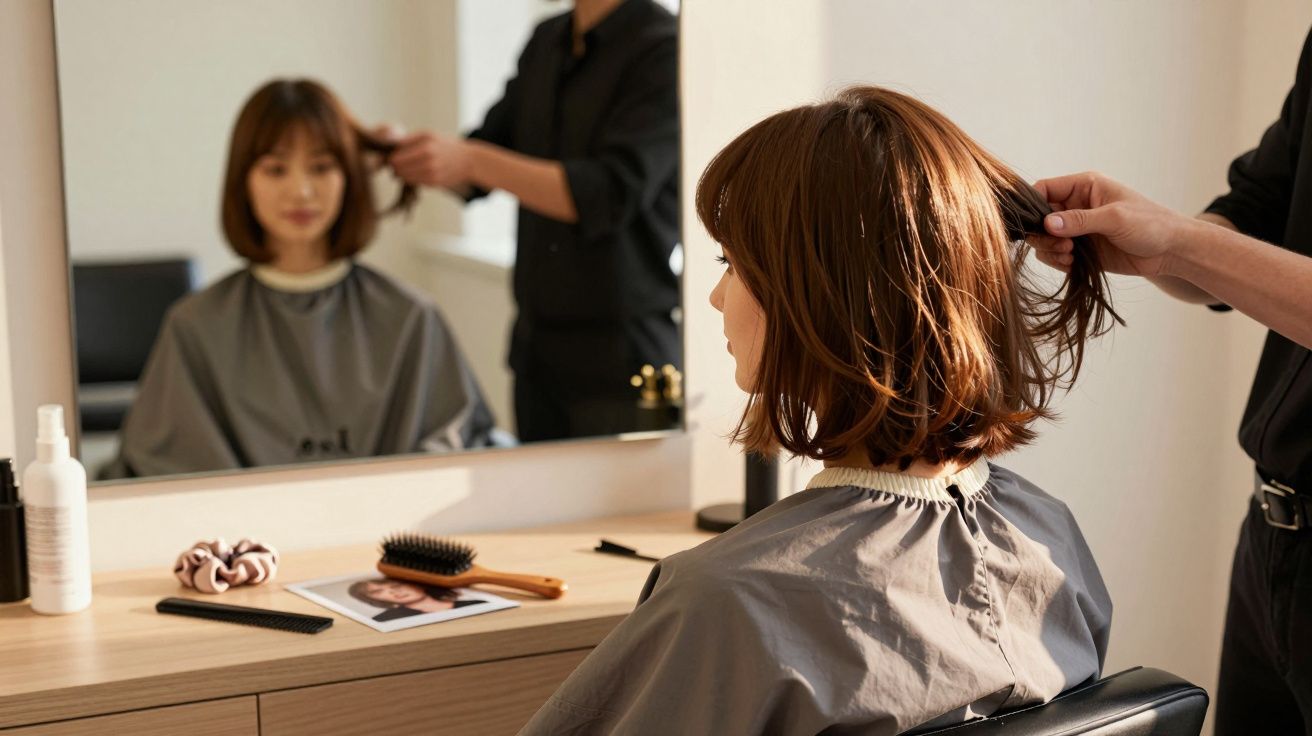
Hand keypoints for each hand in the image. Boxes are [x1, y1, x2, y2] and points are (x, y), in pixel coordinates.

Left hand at [388, 131, 474, 189]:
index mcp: (425, 147)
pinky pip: (414, 182)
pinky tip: (416, 172)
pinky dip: (412, 178)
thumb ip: (408, 139)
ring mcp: (431, 174)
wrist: (468, 161)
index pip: (396, 158)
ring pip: (405, 178)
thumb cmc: (445, 145)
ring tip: (406, 168)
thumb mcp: (428, 134)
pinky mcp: (433, 183)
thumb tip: (389, 144)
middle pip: (399, 169)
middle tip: (396, 164)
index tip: (391, 156)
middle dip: (395, 167)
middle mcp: (428, 162)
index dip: (391, 158)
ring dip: (402, 174)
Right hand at [1027, 171, 1192, 277]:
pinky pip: (1055, 254)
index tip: (1036, 225)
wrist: (1170, 251)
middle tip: (1062, 247)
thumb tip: (1047, 223)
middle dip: (1043, 234)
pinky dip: (1057, 261)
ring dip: (1050, 250)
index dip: (1033, 205)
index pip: (1045, 189)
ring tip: (1069, 257)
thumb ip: (1079, 220)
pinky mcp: (1080, 249)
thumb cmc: (1150, 224)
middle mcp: (1076, 206)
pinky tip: (1072, 265)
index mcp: (1083, 187)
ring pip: (1044, 238)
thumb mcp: (1114, 218)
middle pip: (1039, 217)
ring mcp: (1077, 229)